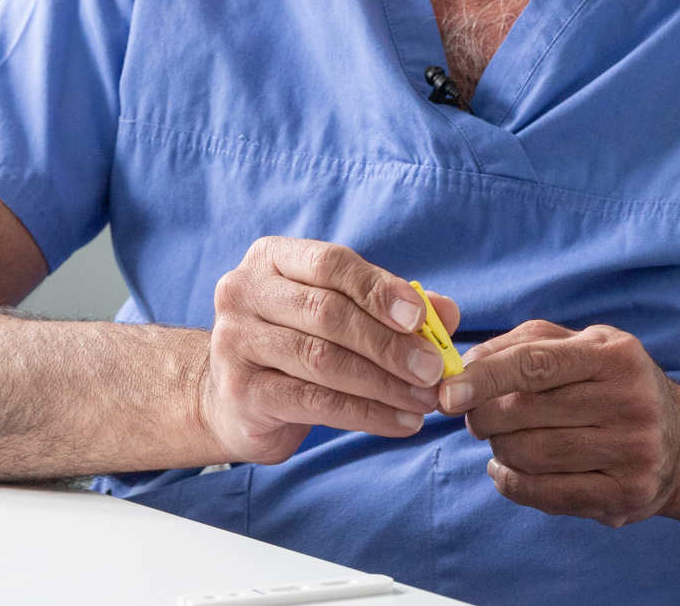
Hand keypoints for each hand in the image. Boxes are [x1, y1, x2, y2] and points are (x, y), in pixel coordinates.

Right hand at [197, 236, 460, 465]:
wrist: (233, 398)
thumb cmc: (297, 342)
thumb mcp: (338, 313)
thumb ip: (389, 306)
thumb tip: (446, 311)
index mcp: (271, 258)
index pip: (330, 263)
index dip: (377, 288)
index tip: (420, 317)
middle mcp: (244, 292)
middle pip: (327, 313)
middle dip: (388, 343)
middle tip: (433, 369)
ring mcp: (235, 342)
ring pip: (322, 360)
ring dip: (383, 383)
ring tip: (425, 399)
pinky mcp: (241, 392)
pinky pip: (314, 402)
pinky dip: (366, 413)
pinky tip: (400, 422)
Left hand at [439, 320, 679, 527]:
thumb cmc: (615, 384)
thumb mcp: (583, 345)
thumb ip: (525, 344)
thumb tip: (466, 363)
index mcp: (615, 356)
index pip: (536, 363)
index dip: (484, 377)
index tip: (448, 391)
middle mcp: (629, 402)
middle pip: (525, 413)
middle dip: (484, 415)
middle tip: (474, 414)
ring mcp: (631, 453)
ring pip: (530, 455)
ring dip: (498, 449)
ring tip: (500, 439)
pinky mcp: (625, 496)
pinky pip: (546, 495)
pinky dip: (511, 483)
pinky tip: (505, 471)